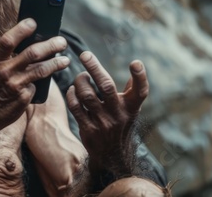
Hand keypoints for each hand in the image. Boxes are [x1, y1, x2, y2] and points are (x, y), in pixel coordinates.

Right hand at [0, 18, 70, 132]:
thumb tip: (27, 44)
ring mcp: (14, 86)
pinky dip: (39, 84)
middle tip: (62, 42)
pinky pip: (36, 86)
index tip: (33, 22)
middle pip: (32, 53)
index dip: (21, 29)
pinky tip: (41, 83)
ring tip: (66, 60)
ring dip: (56, 63)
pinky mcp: (23, 98)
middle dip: (51, 45)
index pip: (8, 40)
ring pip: (41, 70)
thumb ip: (4, 58)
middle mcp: (3, 72)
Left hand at [66, 51, 148, 169]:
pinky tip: (72, 90)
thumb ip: (131, 90)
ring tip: (81, 77)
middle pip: (106, 87)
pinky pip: (76, 107)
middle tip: (84, 54)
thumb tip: (137, 65)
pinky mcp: (88, 130)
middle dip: (94, 68)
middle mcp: (119, 115)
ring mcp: (103, 123)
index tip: (135, 62)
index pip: (140, 91)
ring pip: (87, 95)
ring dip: (80, 82)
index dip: (140, 77)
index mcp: (131, 107)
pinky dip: (71, 95)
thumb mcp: (130, 109)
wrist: (112, 156)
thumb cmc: (120, 124)